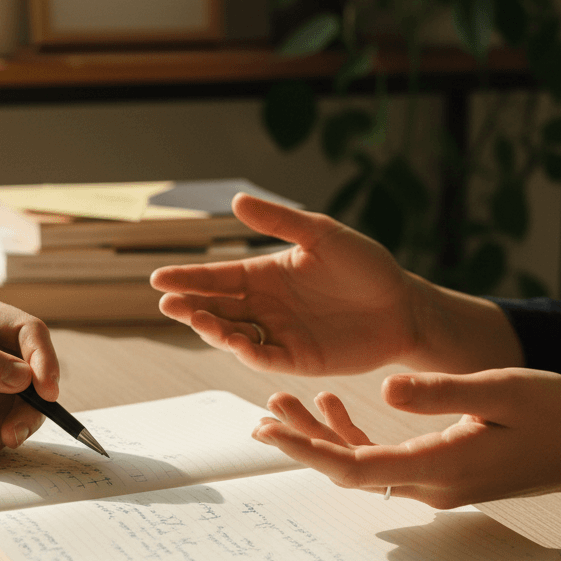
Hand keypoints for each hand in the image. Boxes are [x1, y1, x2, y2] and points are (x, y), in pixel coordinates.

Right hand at [150, 193, 419, 374]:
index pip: (216, 277)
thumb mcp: (322, 234)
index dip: (187, 278)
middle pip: (216, 307)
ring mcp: (278, 334)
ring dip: (211, 329)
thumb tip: (237, 202)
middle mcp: (264, 306)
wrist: (403, 307)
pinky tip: (234, 342)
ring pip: (232, 335)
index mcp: (263, 275)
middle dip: (188, 306)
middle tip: (168, 303)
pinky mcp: (296, 359)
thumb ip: (280, 222)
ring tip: (196, 319)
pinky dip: (246, 352)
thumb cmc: (365, 266)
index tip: (158, 278)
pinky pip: (264, 357)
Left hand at [251, 369, 560, 514]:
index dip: (307, 449)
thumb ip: (438, 393)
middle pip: (348, 469)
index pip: (355, 467)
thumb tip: (385, 391)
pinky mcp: (438, 471)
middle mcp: (430, 485)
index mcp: (439, 467)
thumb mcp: (497, 390)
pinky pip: (382, 458)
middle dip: (302, 442)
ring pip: (360, 464)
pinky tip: (334, 404)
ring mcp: (434, 482)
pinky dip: (354, 433)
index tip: (269, 431)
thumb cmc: (553, 415)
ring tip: (283, 401)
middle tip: (262, 415)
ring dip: (322, 435)